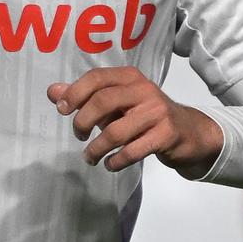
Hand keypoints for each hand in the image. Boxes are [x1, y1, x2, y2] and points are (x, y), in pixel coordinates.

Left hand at [48, 67, 223, 176]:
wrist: (189, 132)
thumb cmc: (145, 116)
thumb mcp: (116, 103)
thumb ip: (85, 96)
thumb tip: (53, 92)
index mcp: (130, 77)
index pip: (96, 77)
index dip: (75, 93)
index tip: (62, 110)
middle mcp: (144, 90)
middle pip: (103, 101)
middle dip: (83, 122)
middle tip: (78, 136)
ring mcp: (157, 112)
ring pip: (115, 132)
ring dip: (96, 149)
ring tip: (90, 157)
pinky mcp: (165, 135)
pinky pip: (132, 151)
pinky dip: (115, 161)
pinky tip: (110, 164)